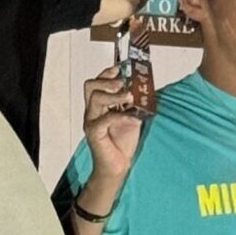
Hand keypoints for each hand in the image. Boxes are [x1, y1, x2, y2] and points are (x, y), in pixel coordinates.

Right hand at [82, 65, 142, 184]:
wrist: (117, 165)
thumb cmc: (122, 142)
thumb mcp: (132, 117)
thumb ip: (134, 104)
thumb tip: (144, 90)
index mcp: (99, 105)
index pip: (96, 82)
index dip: (107, 73)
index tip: (120, 69)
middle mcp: (92, 111)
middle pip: (91, 86)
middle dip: (107, 80)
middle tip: (122, 82)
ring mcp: (91, 122)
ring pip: (95, 99)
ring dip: (114, 95)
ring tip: (130, 97)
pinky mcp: (94, 134)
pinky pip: (103, 120)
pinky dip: (120, 116)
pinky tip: (133, 117)